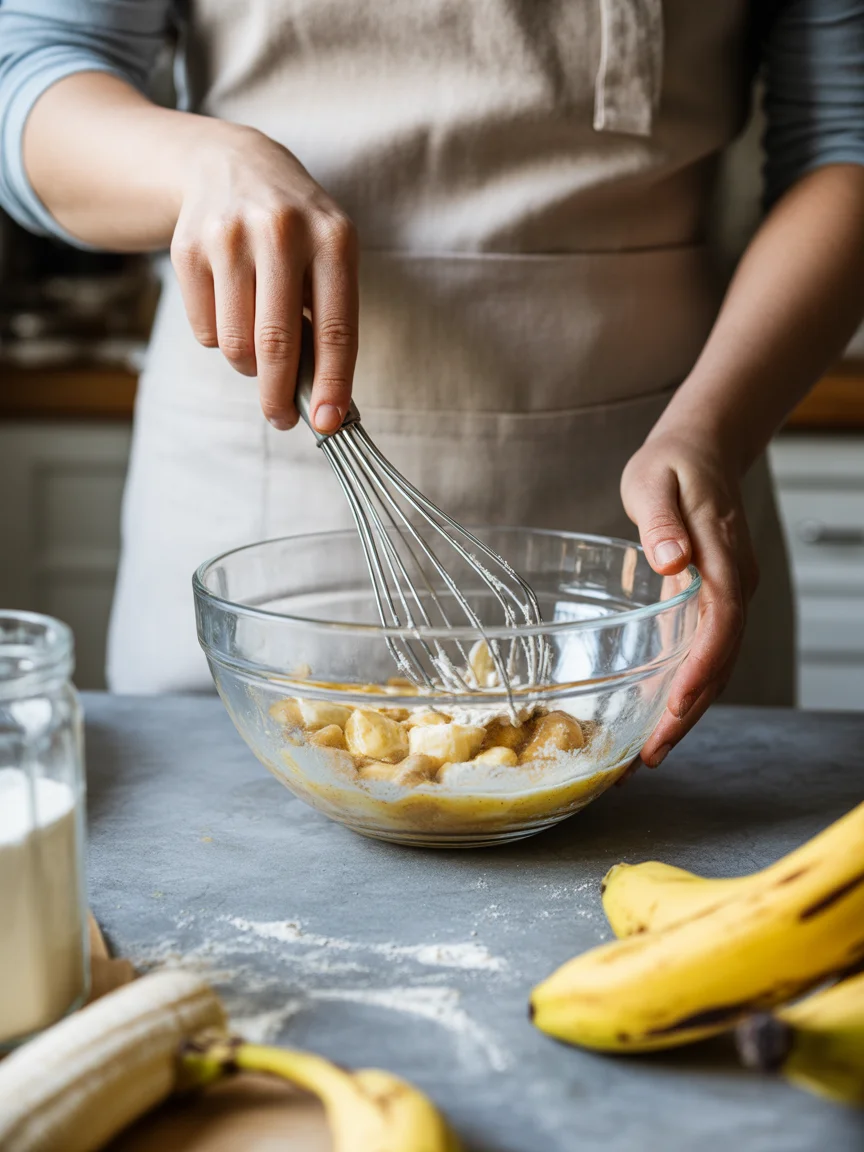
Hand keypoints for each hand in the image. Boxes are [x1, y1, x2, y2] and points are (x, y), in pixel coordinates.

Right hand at [170, 125, 357, 431]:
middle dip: (280, 396)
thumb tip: (325, 401)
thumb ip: (328, 321)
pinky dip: (220, 338)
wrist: (230, 164)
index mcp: (332, 238)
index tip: (328, 423)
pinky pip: (205, 331)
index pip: (335, 328)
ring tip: (259, 346)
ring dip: (249, 366)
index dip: (332, 383)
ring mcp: (228, 237)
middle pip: (276, 343)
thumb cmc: (295, 231)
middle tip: (283, 419)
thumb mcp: (329, 257)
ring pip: (235, 345)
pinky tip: (231, 307)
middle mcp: (280, 232)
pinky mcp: (187, 249)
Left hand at [620, 431, 759, 766]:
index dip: (700, 669)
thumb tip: (672, 561)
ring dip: (686, 711)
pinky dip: (685, 688)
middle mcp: (735, 584)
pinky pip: (705, 652)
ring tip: (647, 756)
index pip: (721, 623)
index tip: (674, 707)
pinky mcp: (713, 601)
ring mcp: (728, 595)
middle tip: (650, 757)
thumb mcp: (654, 481)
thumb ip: (661, 521)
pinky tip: (656, 717)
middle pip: (720, 659)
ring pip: (716, 664)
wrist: (703, 447)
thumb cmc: (672, 463)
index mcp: (723, 557)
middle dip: (688, 712)